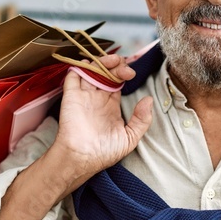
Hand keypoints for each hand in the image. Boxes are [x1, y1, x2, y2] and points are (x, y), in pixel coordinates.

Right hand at [52, 52, 153, 178]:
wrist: (82, 158)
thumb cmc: (105, 152)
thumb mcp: (130, 138)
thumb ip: (142, 120)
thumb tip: (149, 100)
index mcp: (111, 105)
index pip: (118, 81)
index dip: (124, 72)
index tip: (131, 74)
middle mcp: (97, 97)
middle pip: (106, 72)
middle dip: (115, 63)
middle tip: (123, 66)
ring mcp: (84, 95)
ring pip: (91, 69)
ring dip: (101, 61)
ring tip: (111, 61)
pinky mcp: (71, 95)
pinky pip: (74, 74)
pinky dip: (82, 66)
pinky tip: (93, 66)